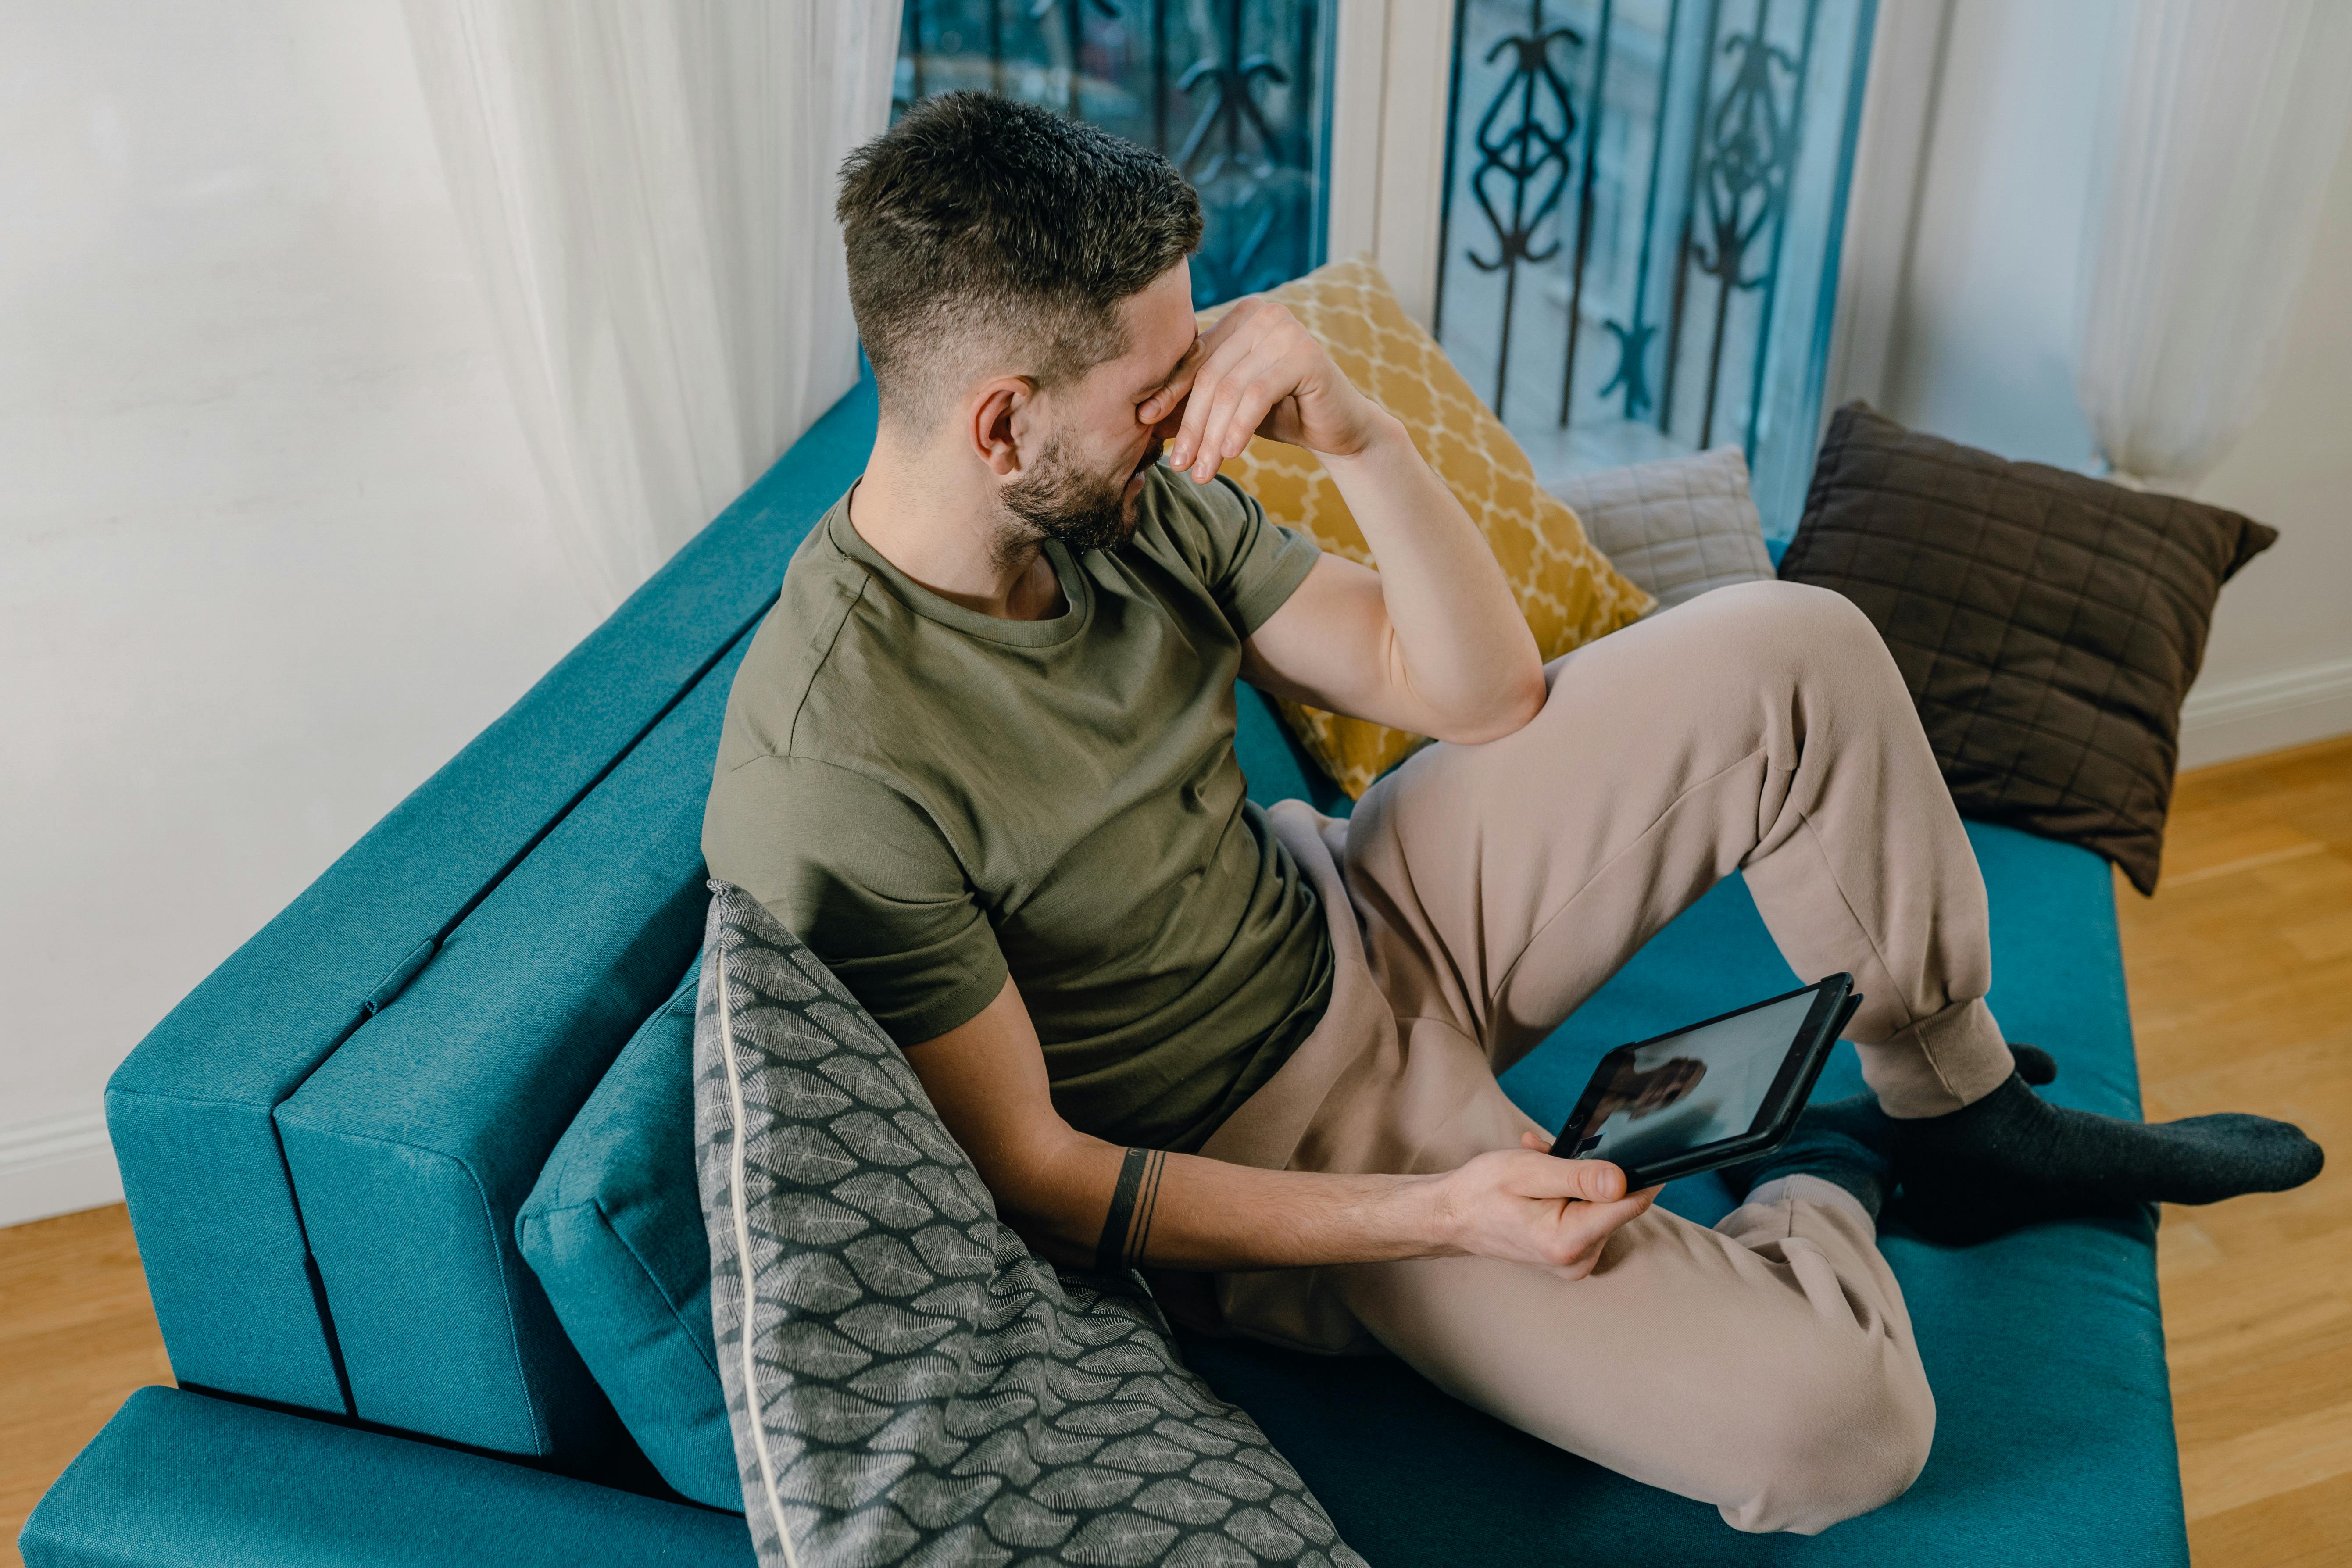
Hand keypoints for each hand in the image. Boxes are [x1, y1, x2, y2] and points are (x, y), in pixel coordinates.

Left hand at [1140, 296, 1389, 483]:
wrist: (1339, 429)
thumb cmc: (1282, 415)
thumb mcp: (1230, 408)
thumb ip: (1196, 403)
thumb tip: (1146, 417)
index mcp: (1241, 318)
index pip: (1196, 357)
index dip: (1169, 392)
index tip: (1147, 424)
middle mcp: (1263, 314)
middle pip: (1211, 375)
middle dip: (1192, 424)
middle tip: (1179, 464)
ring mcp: (1286, 329)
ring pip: (1231, 389)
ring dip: (1213, 435)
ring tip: (1202, 471)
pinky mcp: (1306, 353)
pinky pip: (1258, 395)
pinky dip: (1240, 427)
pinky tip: (1231, 455)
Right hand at [1425, 1133, 1659, 1278]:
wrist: (1452, 1216)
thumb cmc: (1481, 1192)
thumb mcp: (1528, 1172)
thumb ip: (1579, 1177)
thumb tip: (1623, 1179)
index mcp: (1568, 1241)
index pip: (1628, 1205)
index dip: (1636, 1173)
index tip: (1635, 1150)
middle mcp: (1577, 1260)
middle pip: (1614, 1205)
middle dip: (1591, 1173)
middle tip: (1553, 1153)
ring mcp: (1574, 1262)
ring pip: (1599, 1209)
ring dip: (1576, 1181)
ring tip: (1539, 1164)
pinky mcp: (1570, 1257)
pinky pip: (1586, 1218)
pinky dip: (1570, 1195)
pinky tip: (1543, 1181)